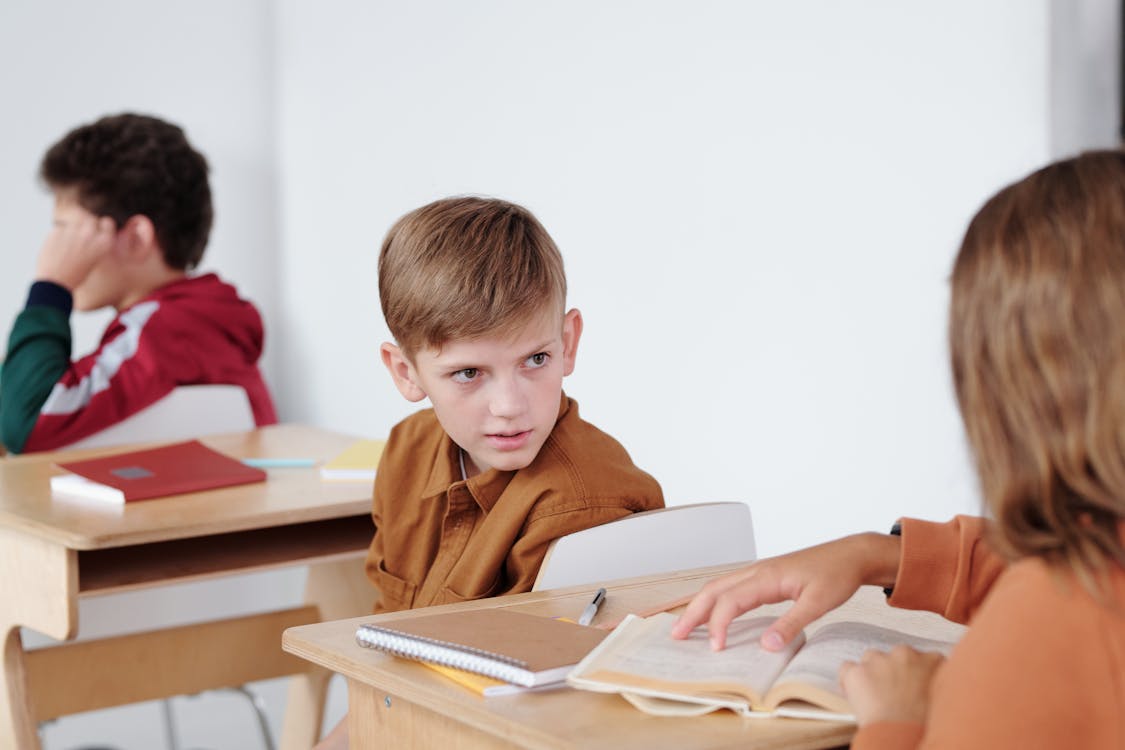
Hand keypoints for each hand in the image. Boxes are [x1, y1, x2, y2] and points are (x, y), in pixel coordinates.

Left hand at [35, 209, 116, 290]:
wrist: (55, 283)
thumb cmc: (76, 275)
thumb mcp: (94, 260)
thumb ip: (94, 243)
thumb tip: (89, 231)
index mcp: (103, 243)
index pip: (108, 222)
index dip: (102, 226)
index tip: (97, 231)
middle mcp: (90, 234)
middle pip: (89, 221)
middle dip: (85, 228)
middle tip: (78, 242)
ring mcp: (73, 231)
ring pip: (72, 224)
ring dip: (70, 232)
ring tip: (66, 249)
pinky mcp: (56, 230)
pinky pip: (58, 229)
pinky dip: (57, 237)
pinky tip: (56, 250)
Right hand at [670, 532, 900, 650]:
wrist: (852, 555)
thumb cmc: (837, 574)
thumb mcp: (818, 602)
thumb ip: (790, 624)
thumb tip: (765, 646)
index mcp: (766, 576)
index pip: (730, 601)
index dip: (717, 625)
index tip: (716, 649)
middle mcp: (757, 572)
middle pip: (714, 590)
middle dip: (692, 612)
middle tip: (676, 635)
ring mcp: (760, 573)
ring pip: (720, 587)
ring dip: (700, 605)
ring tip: (685, 626)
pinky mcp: (765, 578)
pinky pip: (732, 588)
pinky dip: (716, 601)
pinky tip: (715, 614)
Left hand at [839, 645, 944, 725]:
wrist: (901, 734)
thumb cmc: (923, 725)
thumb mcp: (941, 700)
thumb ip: (934, 685)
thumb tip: (926, 687)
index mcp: (929, 661)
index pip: (925, 659)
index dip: (917, 673)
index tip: (914, 684)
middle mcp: (903, 655)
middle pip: (897, 656)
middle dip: (894, 671)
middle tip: (894, 693)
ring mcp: (878, 661)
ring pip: (871, 658)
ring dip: (872, 672)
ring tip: (875, 696)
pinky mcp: (856, 671)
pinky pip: (847, 668)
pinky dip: (848, 679)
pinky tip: (853, 693)